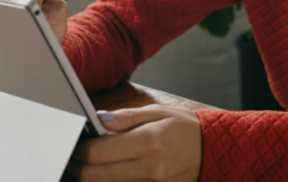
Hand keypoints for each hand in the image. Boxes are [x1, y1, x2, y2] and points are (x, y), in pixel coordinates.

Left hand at [68, 105, 201, 181]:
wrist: (214, 150)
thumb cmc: (185, 128)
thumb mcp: (159, 112)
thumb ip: (127, 117)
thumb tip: (99, 120)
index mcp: (149, 141)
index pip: (98, 152)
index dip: (79, 150)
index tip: (75, 144)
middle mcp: (150, 168)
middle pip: (96, 176)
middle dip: (78, 167)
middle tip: (73, 158)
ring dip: (92, 177)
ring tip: (89, 164)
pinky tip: (108, 172)